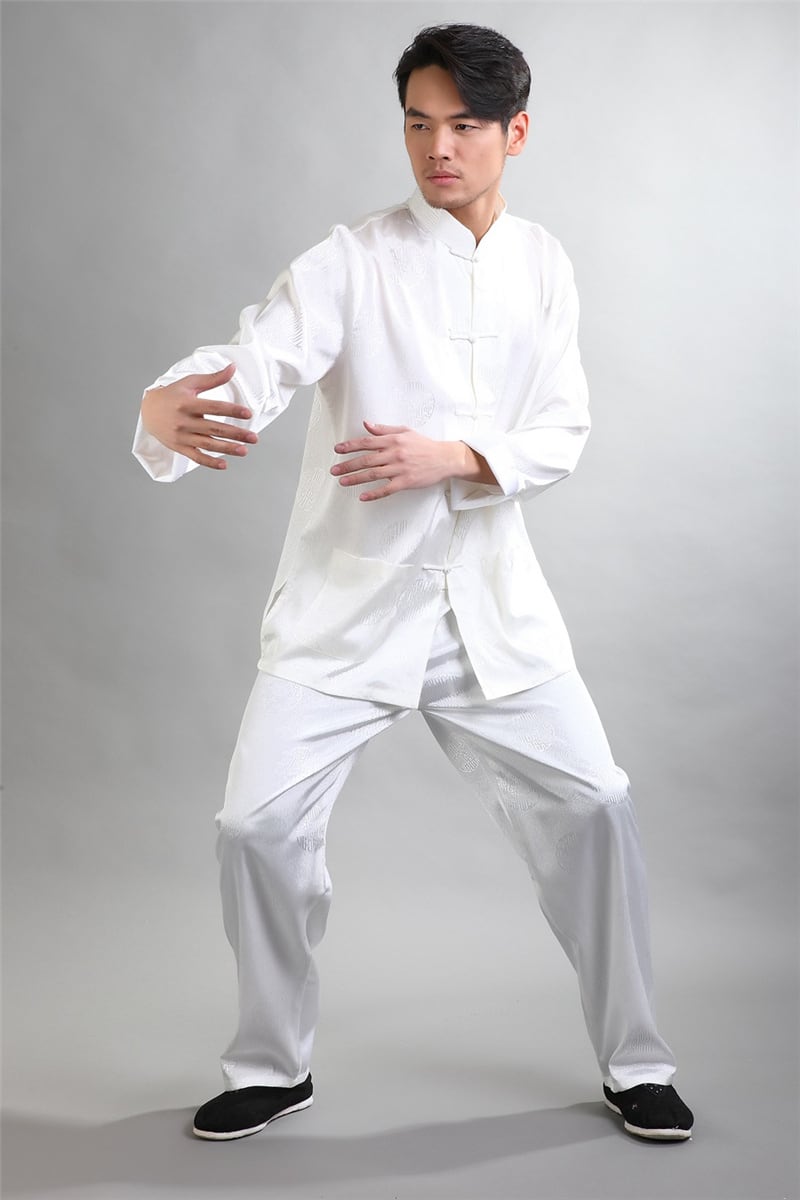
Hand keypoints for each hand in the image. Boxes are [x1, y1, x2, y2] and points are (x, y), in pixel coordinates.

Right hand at [140, 363, 257, 469]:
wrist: (148, 411)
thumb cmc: (173, 395)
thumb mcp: (190, 383)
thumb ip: (213, 378)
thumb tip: (233, 367)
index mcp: (188, 403)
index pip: (214, 407)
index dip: (232, 411)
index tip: (248, 414)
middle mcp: (184, 421)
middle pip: (214, 429)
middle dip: (235, 434)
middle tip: (254, 438)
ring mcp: (182, 436)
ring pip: (207, 444)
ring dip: (227, 449)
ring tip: (244, 451)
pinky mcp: (180, 447)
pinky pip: (196, 457)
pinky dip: (209, 462)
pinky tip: (224, 465)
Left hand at [330, 421, 490, 500]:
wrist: (444, 458)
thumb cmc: (424, 445)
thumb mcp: (405, 431)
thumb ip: (384, 429)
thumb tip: (366, 424)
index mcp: (393, 440)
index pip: (367, 442)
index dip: (350, 446)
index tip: (337, 450)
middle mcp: (395, 453)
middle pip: (366, 460)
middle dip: (348, 465)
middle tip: (334, 470)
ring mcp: (400, 469)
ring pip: (373, 474)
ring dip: (356, 479)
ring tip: (342, 482)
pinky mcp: (406, 482)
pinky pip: (387, 489)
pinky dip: (374, 493)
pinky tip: (362, 497)